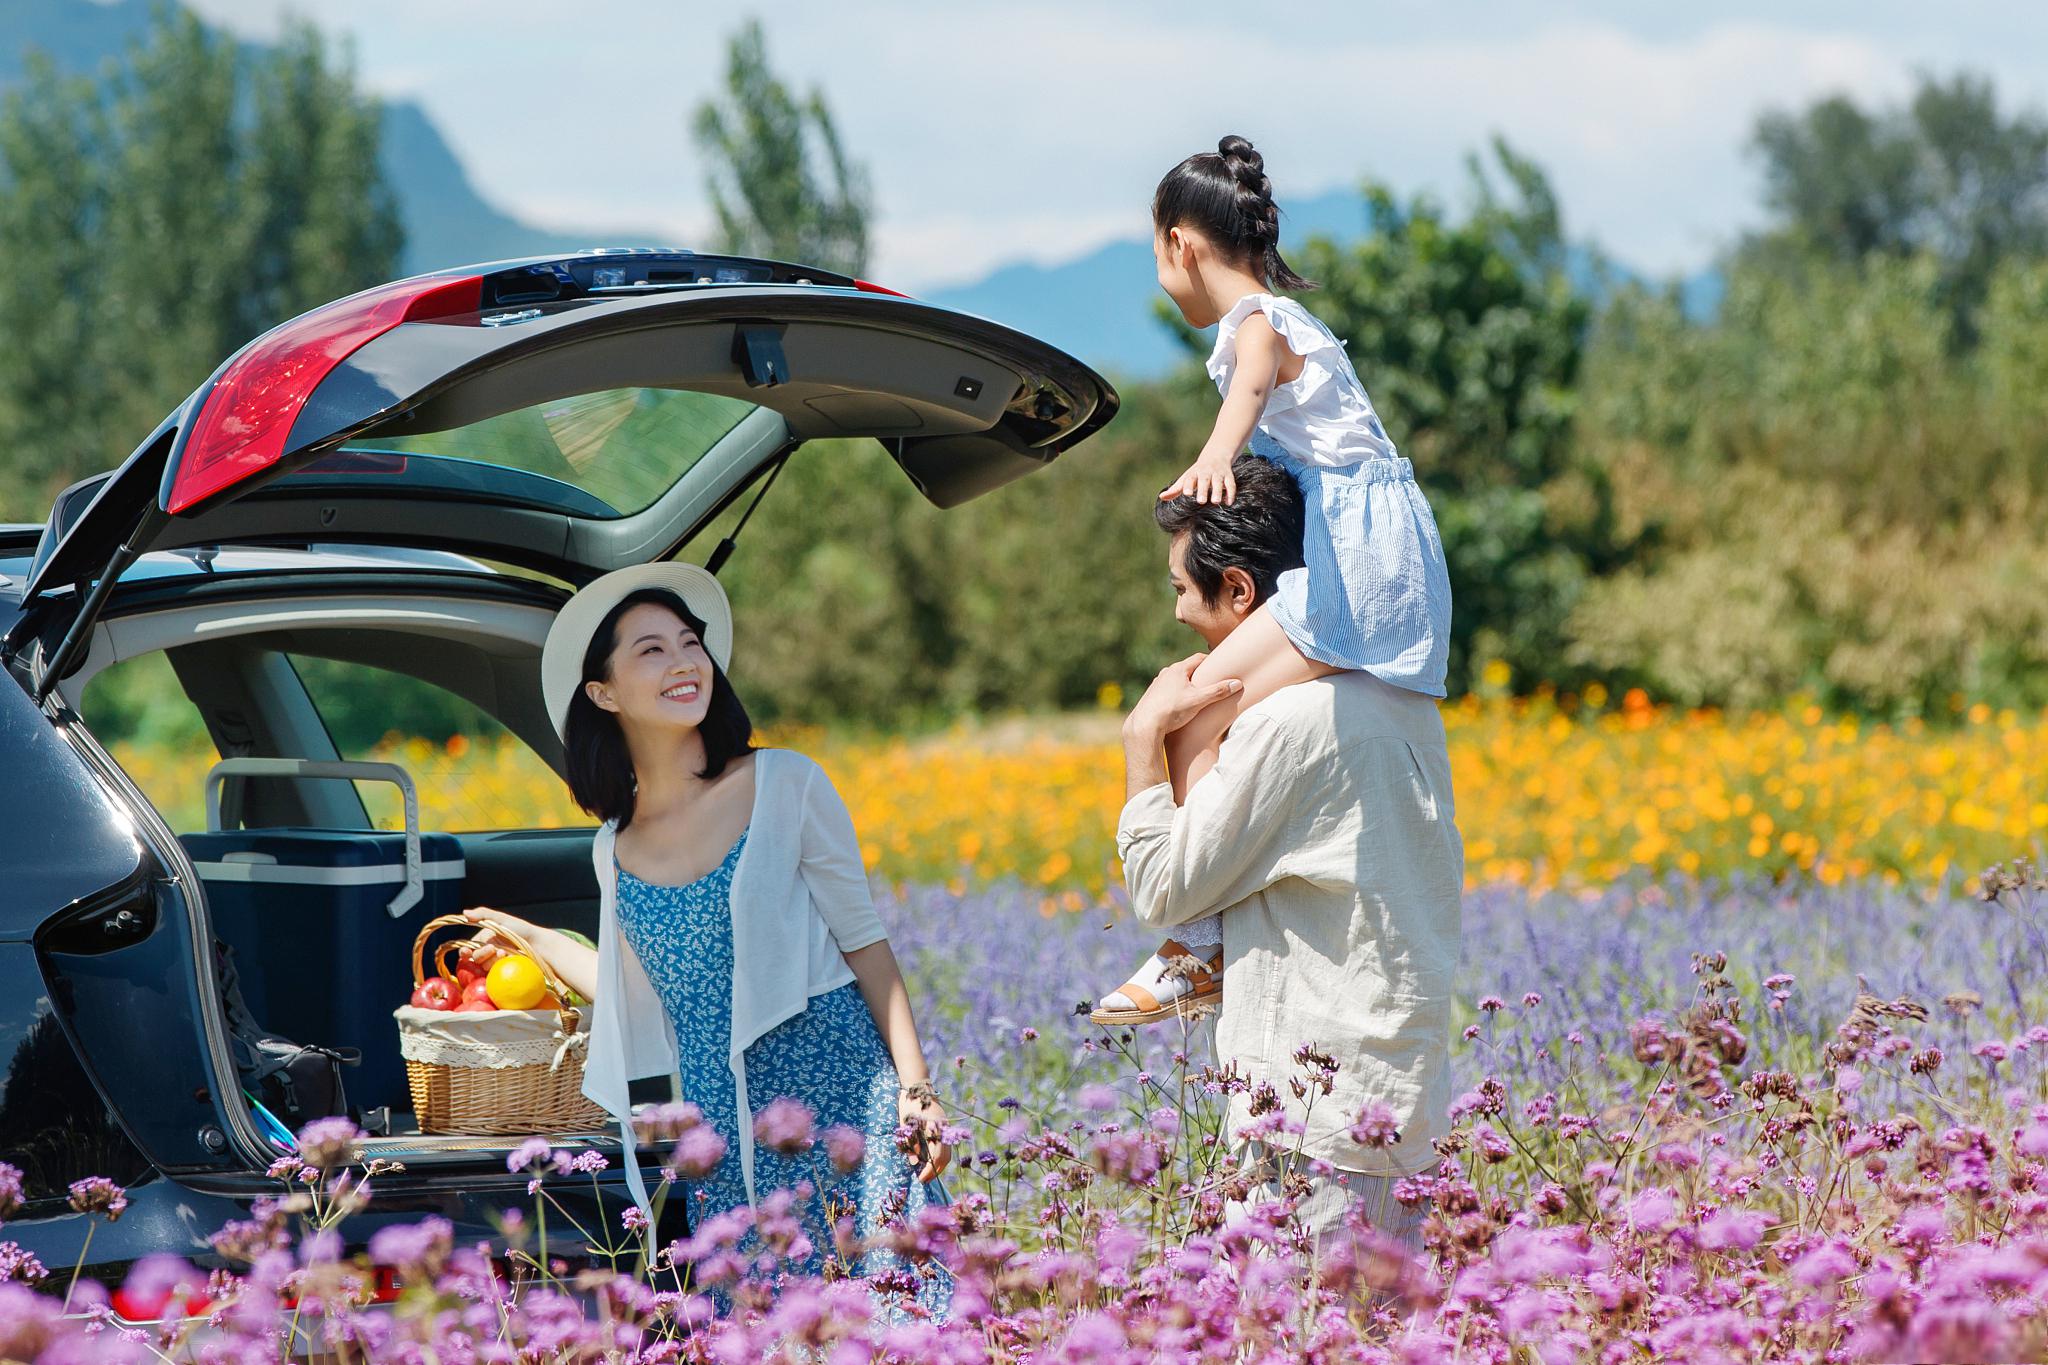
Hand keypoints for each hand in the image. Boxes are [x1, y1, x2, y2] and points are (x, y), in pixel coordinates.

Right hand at [461, 906, 541, 967]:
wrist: (538, 943)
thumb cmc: (520, 929)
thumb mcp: (502, 919)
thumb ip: (483, 914)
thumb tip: (464, 913)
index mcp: (483, 939)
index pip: (467, 949)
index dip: (464, 952)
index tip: (466, 952)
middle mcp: (487, 951)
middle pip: (475, 958)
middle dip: (482, 953)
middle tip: (492, 948)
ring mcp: (494, 962)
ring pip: (483, 966)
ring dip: (492, 959)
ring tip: (503, 952)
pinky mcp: (501, 970)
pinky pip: (493, 972)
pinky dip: (498, 965)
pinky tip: (506, 958)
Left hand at [898, 1081, 949, 1182]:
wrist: (917, 1086)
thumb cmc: (908, 1105)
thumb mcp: (906, 1126)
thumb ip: (910, 1144)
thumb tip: (915, 1163)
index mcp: (935, 1129)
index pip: (936, 1157)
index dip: (930, 1170)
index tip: (921, 1179)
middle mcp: (943, 1129)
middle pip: (945, 1157)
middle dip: (936, 1171)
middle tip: (924, 1180)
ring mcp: (945, 1127)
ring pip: (947, 1152)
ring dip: (939, 1165)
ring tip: (928, 1173)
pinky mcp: (944, 1125)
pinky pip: (945, 1145)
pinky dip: (940, 1155)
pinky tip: (931, 1160)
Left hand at [1125, 653, 1242, 742]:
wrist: (1145, 725)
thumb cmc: (1172, 711)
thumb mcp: (1199, 701)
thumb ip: (1218, 691)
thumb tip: (1237, 683)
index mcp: (1178, 669)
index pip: (1198, 658)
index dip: (1210, 660)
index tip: (1220, 664)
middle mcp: (1166, 673)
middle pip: (1187, 668)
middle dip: (1200, 672)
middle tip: (1212, 678)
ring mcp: (1157, 684)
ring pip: (1176, 679)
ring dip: (1187, 683)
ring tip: (1197, 691)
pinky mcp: (1152, 695)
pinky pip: (1168, 689)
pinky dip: (1177, 692)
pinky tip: (1181, 702)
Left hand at [1159, 452, 1236, 504]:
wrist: (1216, 455)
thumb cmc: (1197, 472)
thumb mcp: (1186, 478)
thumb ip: (1175, 489)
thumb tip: (1161, 497)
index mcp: (1194, 473)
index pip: (1190, 478)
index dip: (1188, 485)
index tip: (1186, 494)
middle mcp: (1206, 472)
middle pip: (1205, 480)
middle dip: (1203, 490)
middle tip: (1200, 501)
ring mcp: (1218, 474)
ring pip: (1219, 482)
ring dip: (1218, 491)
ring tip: (1216, 502)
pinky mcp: (1229, 476)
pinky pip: (1231, 484)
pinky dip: (1231, 493)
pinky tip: (1229, 502)